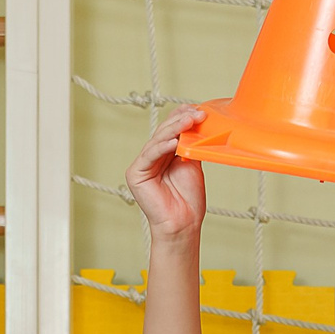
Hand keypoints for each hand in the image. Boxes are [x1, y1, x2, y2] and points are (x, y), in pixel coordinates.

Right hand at [127, 107, 207, 243]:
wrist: (184, 223)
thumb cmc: (189, 199)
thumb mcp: (192, 163)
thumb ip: (191, 143)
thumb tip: (198, 120)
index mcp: (164, 153)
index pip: (171, 129)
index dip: (183, 116)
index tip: (199, 109)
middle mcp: (151, 156)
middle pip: (164, 131)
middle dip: (181, 120)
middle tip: (198, 114)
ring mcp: (142, 164)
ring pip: (157, 140)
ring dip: (174, 129)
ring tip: (190, 121)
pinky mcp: (135, 174)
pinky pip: (149, 155)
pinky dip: (162, 147)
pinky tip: (175, 141)